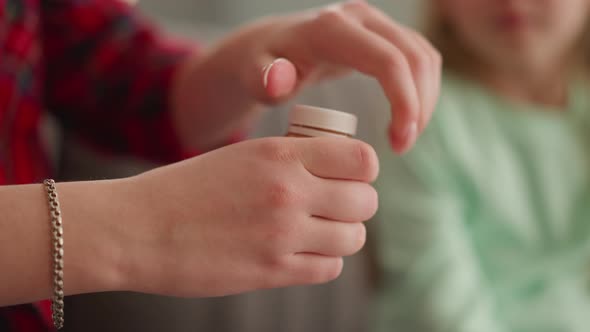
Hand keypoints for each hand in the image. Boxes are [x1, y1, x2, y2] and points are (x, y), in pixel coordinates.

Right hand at [122, 137, 378, 296]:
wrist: (138, 228)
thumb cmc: (187, 189)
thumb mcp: (241, 155)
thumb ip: (290, 159)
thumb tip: (335, 168)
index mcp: (281, 153)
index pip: (362, 159)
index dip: (363, 170)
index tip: (350, 176)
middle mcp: (289, 191)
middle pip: (365, 201)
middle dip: (356, 204)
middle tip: (336, 207)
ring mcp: (282, 234)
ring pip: (353, 238)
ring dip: (343, 235)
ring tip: (319, 232)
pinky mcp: (272, 272)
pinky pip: (329, 268)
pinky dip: (324, 261)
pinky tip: (303, 253)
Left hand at [173, 1, 440, 152]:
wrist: (269, 48)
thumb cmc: (261, 67)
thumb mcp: (254, 76)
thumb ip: (263, 79)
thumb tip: (279, 80)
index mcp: (333, 29)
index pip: (389, 61)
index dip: (404, 103)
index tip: (398, 144)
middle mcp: (360, 17)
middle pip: (415, 58)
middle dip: (419, 106)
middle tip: (402, 146)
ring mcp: (374, 22)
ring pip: (424, 56)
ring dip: (425, 99)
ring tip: (404, 136)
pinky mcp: (383, 32)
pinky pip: (419, 57)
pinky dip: (421, 89)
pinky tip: (406, 118)